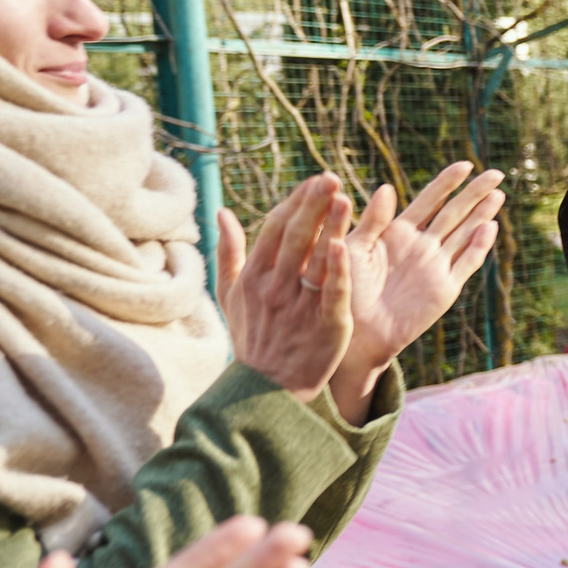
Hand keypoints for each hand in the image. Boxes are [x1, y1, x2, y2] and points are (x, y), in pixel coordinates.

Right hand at [217, 175, 352, 403]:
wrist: (268, 389)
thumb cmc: (253, 337)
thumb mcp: (231, 296)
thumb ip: (229, 253)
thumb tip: (223, 213)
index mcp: (254, 277)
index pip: (275, 230)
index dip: (295, 203)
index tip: (315, 181)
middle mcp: (275, 288)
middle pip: (295, 238)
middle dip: (313, 206)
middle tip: (330, 178)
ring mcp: (299, 306)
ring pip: (315, 260)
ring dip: (329, 228)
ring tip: (344, 199)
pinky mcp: (325, 324)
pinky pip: (331, 293)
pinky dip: (336, 270)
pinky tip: (342, 246)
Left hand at [329, 163, 505, 421]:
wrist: (352, 332)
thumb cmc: (343, 290)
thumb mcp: (352, 248)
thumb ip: (371, 220)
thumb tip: (387, 188)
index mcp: (398, 233)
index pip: (429, 201)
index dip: (447, 182)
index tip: (465, 164)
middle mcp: (421, 247)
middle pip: (455, 213)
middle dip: (475, 193)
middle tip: (496, 172)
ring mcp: (435, 267)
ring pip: (466, 234)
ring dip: (483, 215)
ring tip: (500, 194)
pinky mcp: (444, 289)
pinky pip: (466, 263)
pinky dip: (479, 246)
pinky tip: (490, 227)